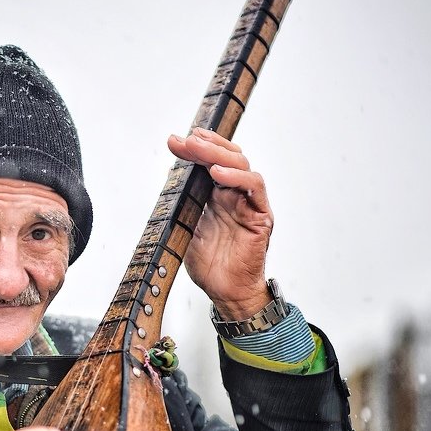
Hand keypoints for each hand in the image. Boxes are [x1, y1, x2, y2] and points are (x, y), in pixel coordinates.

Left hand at [167, 128, 273, 319]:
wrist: (226, 292)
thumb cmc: (210, 265)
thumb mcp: (186, 229)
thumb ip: (183, 206)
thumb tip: (169, 181)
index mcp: (217, 197)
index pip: (210, 163)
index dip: (194, 150)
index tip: (174, 141)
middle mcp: (235, 196)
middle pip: (226, 158)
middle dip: (205, 145)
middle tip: (185, 138)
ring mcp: (250, 204)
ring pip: (242, 166)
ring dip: (219, 154)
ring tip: (198, 148)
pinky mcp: (261, 216)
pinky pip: (255, 188)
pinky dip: (238, 177)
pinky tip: (218, 172)